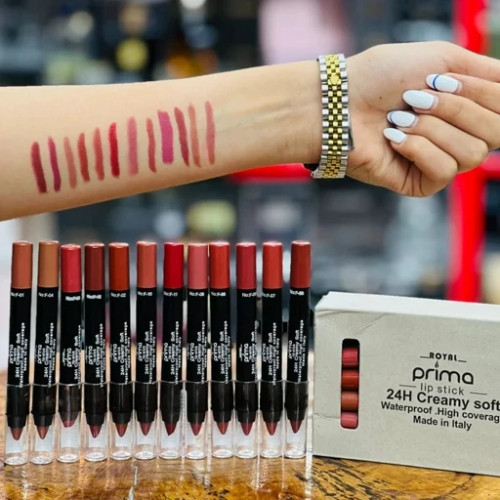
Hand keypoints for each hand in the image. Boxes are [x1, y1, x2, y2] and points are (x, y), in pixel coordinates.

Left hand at [346, 41, 499, 195]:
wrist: (339, 104)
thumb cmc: (381, 78)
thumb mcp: (441, 59)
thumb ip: (485, 71)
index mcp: (468, 107)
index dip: (481, 92)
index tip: (442, 79)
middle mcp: (460, 135)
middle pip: (496, 133)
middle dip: (454, 109)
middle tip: (416, 97)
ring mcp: (441, 161)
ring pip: (471, 154)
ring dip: (431, 129)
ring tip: (399, 119)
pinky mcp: (420, 183)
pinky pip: (443, 171)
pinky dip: (417, 149)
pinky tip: (393, 140)